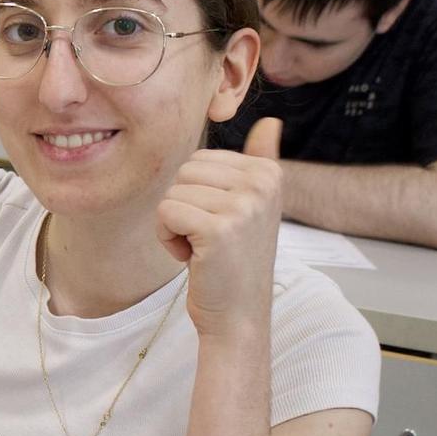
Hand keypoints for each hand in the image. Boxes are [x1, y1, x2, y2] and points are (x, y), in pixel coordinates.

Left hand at [157, 117, 283, 339]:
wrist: (238, 314)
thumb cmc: (236, 261)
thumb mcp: (255, 206)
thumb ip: (261, 161)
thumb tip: (270, 121)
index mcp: (269, 172)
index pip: (200, 159)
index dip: (197, 194)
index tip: (219, 223)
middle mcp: (261, 183)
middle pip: (184, 172)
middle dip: (183, 207)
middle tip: (207, 238)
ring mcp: (242, 205)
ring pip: (171, 193)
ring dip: (174, 225)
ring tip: (202, 248)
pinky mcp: (219, 229)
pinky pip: (165, 212)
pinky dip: (168, 238)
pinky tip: (192, 258)